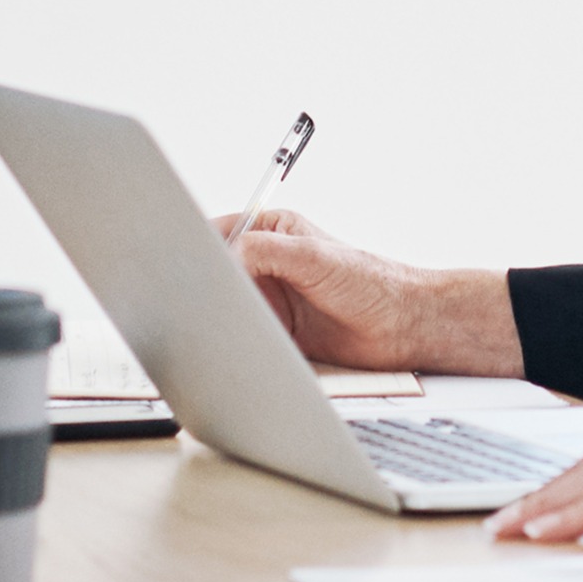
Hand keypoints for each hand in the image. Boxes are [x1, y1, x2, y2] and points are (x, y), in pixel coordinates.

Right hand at [217, 210, 519, 373]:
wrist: (404, 329)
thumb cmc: (370, 282)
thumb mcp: (312, 256)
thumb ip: (264, 250)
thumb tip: (224, 259)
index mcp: (270, 232)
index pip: (216, 234)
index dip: (193, 248)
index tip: (178, 264)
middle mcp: (264, 266)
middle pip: (214, 276)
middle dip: (201, 289)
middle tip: (190, 303)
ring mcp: (268, 302)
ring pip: (225, 310)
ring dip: (219, 319)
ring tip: (214, 326)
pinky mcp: (275, 335)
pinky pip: (243, 339)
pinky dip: (236, 344)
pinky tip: (235, 349)